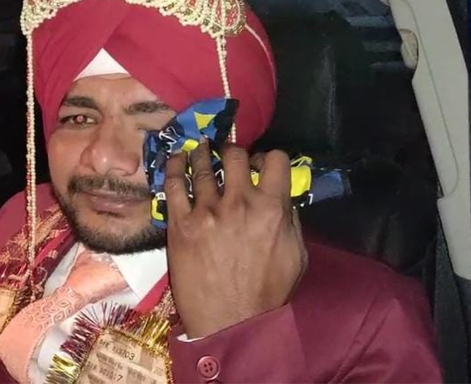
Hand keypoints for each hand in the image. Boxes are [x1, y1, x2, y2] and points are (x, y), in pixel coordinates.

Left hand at [165, 141, 306, 338]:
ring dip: (202, 152)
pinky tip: (176, 159)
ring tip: (199, 148)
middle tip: (228, 157)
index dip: (268, 159)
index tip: (260, 166)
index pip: (275, 159)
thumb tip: (282, 197)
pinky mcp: (180, 224)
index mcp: (272, 208)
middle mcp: (239, 202)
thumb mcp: (297, 256)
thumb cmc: (268, 294)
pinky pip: (173, 184)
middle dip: (234, 152)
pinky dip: (174, 166)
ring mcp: (206, 211)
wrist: (232, 323)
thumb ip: (291, 220)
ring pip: (203, 165)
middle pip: (235, 154)